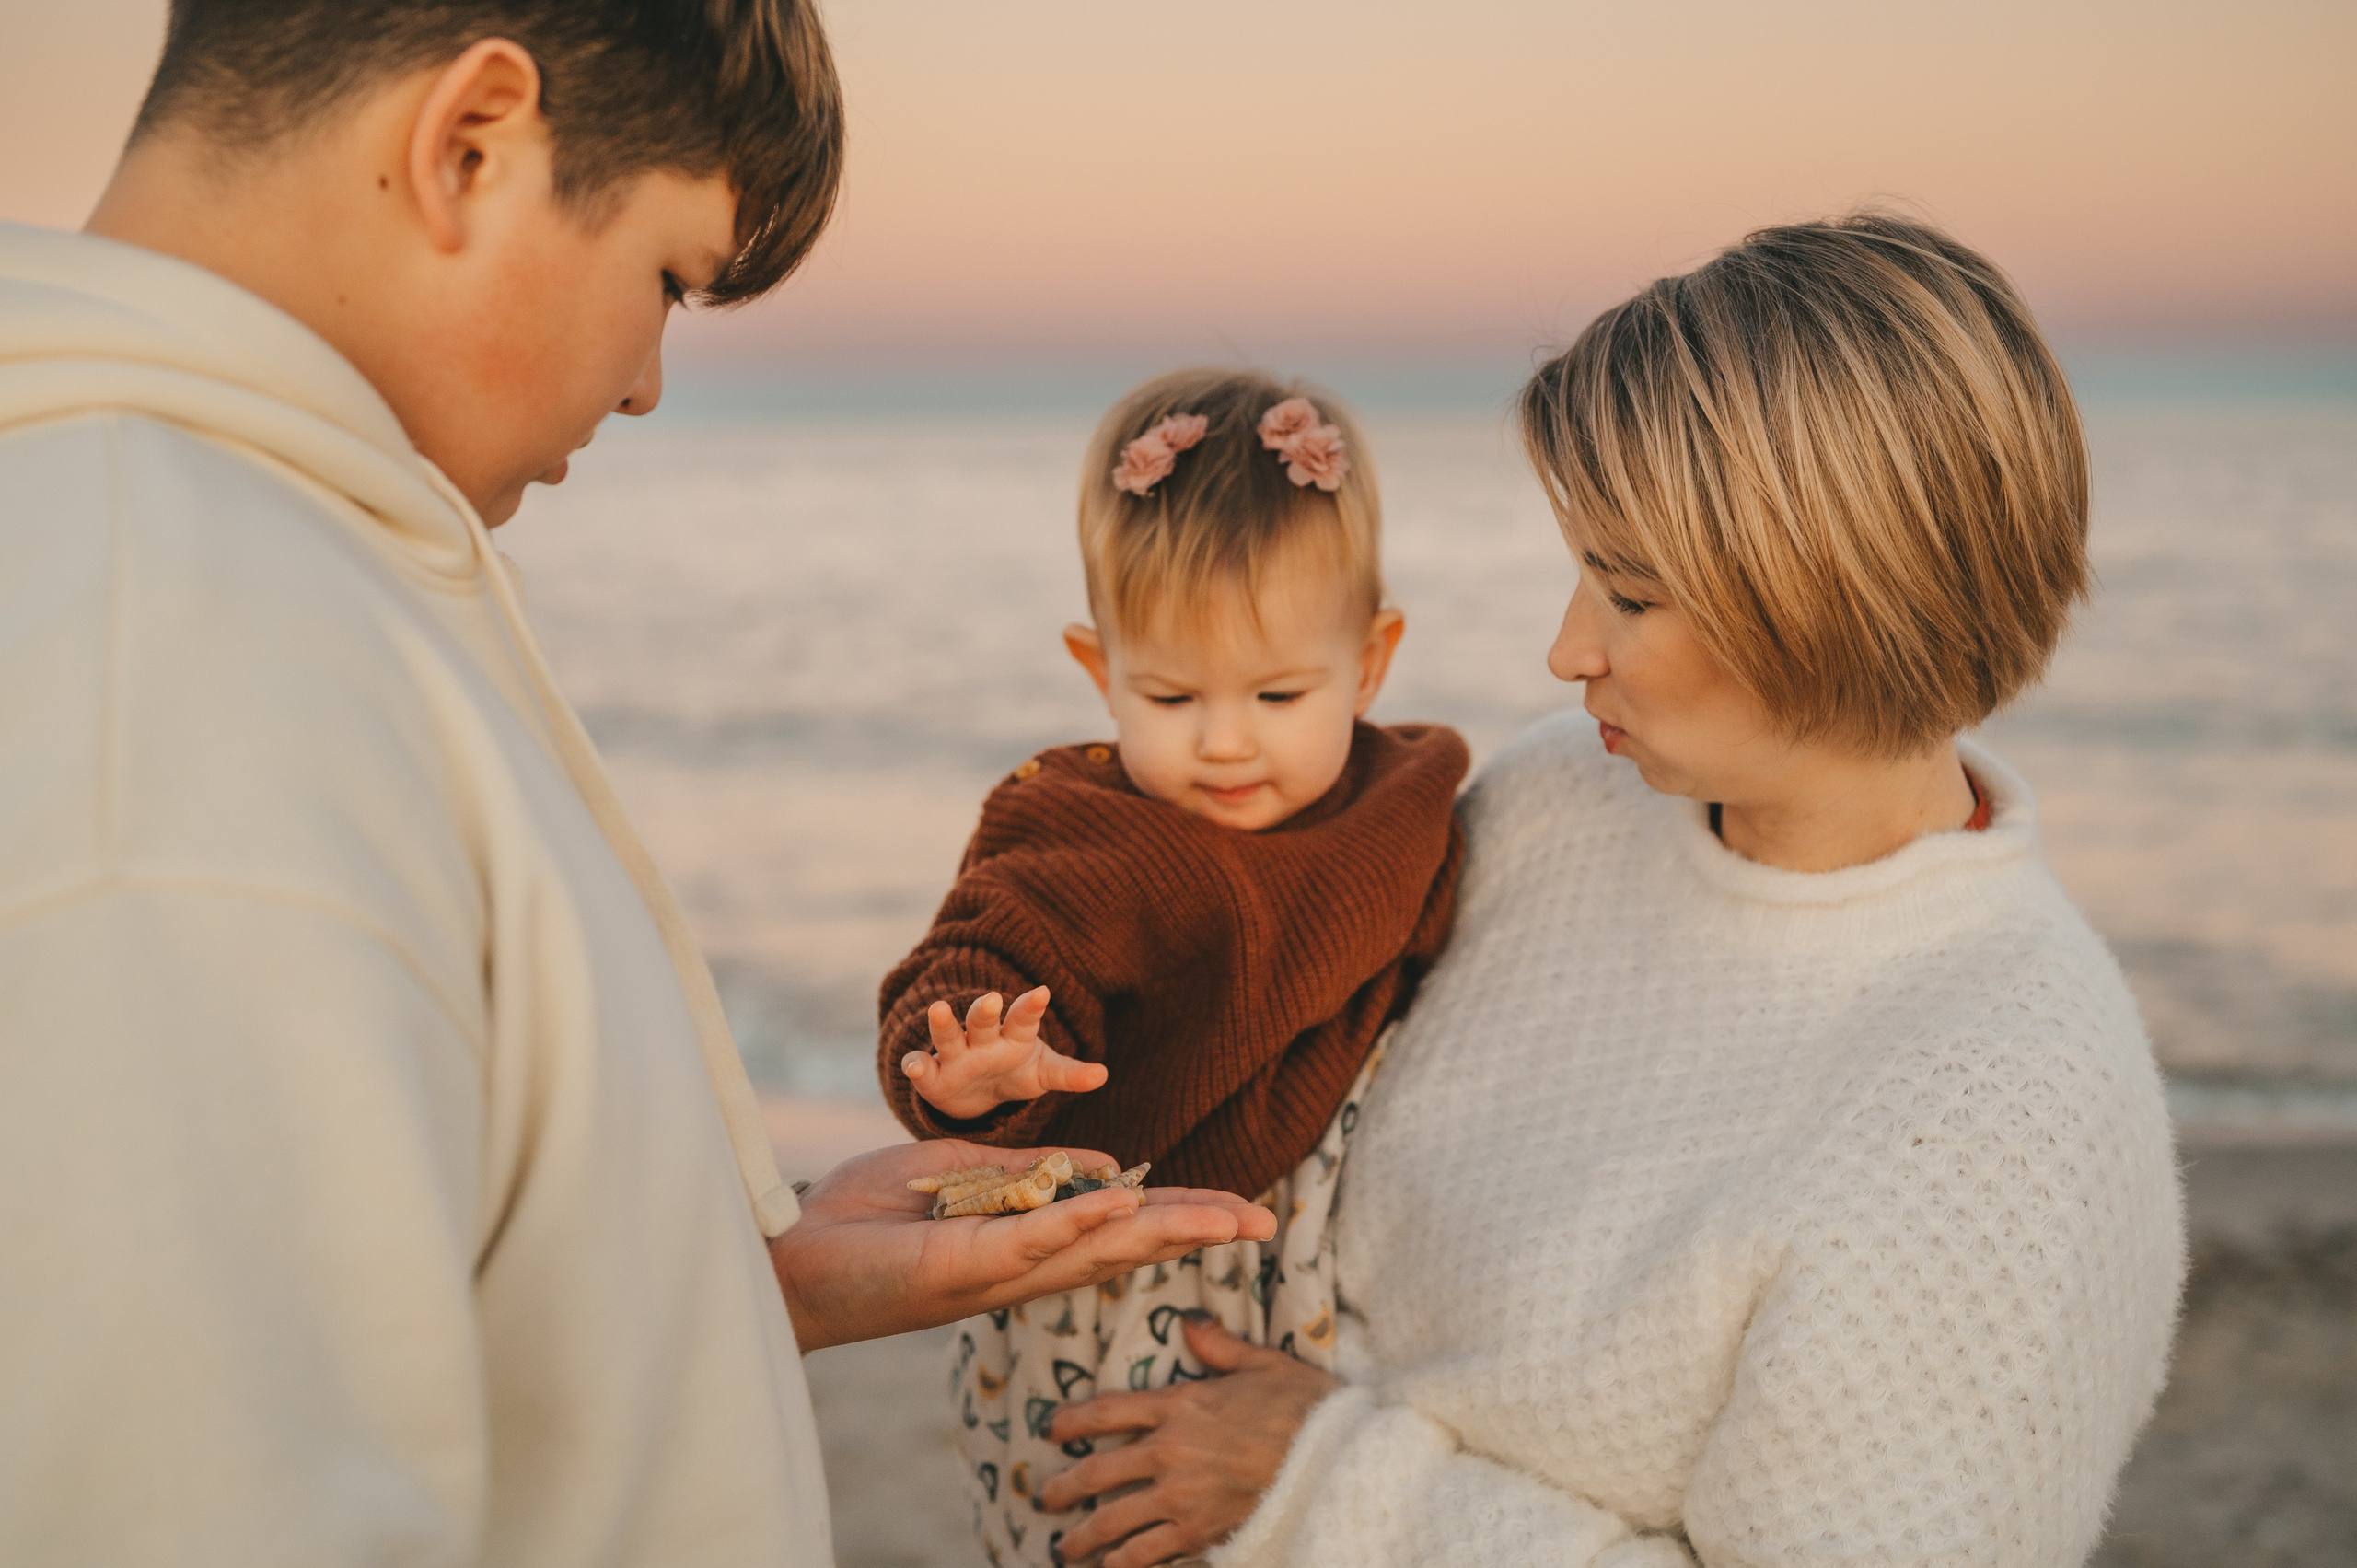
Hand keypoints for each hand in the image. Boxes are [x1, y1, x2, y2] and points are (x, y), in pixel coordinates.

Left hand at [770, 1142, 1274, 1352]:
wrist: (794, 1252)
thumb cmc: (868, 1216)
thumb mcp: (960, 1176)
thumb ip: (1030, 1172)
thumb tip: (1108, 1168)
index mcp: (1027, 1243)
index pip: (1119, 1227)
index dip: (1180, 1216)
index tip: (1239, 1210)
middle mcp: (1025, 1265)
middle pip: (1129, 1245)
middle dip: (1197, 1232)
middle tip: (1262, 1224)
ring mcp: (999, 1268)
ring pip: (1097, 1246)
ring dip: (1163, 1228)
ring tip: (1224, 1218)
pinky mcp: (965, 1263)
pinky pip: (1033, 1237)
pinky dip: (1081, 1217)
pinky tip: (1127, 1201)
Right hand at [901, 987, 1108, 1118]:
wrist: (978, 1093)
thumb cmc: (1016, 1072)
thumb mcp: (1044, 1074)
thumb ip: (1070, 1074)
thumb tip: (1103, 1075)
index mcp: (1013, 1036)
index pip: (1023, 1018)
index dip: (1032, 1006)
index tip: (1042, 993)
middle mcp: (982, 1040)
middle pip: (983, 1021)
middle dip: (985, 1010)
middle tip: (992, 999)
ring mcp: (955, 1055)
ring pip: (947, 1035)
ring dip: (943, 1023)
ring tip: (938, 1008)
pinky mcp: (932, 1076)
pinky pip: (921, 1068)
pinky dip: (915, 1065)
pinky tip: (913, 1065)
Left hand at [1039, 1317, 1336, 1566]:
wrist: (1336, 1458)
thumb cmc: (1305, 1407)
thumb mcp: (1264, 1364)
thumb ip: (1220, 1347)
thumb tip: (1189, 1327)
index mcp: (1181, 1404)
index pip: (1108, 1411)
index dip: (1072, 1420)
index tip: (1050, 1429)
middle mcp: (1170, 1451)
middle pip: (1098, 1471)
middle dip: (1064, 1487)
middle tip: (1044, 1498)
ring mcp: (1181, 1495)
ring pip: (1112, 1518)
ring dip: (1082, 1535)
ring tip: (1066, 1547)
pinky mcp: (1199, 1531)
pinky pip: (1146, 1552)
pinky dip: (1122, 1562)